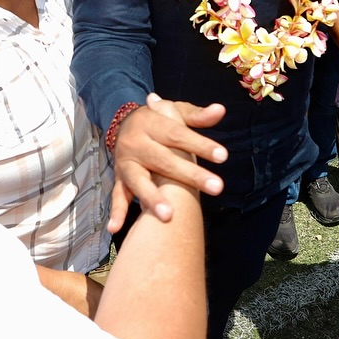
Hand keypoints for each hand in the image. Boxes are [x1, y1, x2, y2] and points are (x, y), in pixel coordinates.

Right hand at [108, 93, 226, 226]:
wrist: (123, 124)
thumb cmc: (158, 122)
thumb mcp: (176, 112)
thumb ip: (198, 115)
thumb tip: (220, 110)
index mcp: (151, 123)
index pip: (178, 134)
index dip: (201, 145)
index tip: (223, 156)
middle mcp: (136, 143)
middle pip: (163, 160)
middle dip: (190, 175)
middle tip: (216, 187)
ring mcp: (126, 163)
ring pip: (138, 181)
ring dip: (152, 198)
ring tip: (169, 215)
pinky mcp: (119, 179)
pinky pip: (118, 196)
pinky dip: (116, 212)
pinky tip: (116, 228)